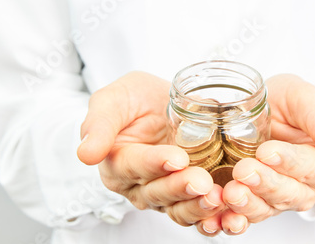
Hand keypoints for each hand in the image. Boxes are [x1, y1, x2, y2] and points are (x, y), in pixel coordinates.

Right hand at [77, 72, 224, 227]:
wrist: (162, 102)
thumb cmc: (134, 99)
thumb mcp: (113, 99)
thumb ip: (99, 123)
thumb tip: (86, 154)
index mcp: (117, 163)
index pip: (133, 166)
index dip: (154, 164)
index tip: (176, 158)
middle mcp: (139, 185)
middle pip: (158, 192)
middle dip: (180, 188)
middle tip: (201, 181)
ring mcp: (166, 192)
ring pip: (178, 208)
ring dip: (197, 206)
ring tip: (216, 197)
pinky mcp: (188, 194)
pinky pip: (198, 211)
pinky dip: (212, 215)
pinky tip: (228, 212)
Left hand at [217, 74, 314, 233]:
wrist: (264, 111)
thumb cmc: (287, 104)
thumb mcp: (303, 98)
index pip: (308, 166)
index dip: (288, 161)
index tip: (267, 152)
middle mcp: (303, 187)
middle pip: (286, 193)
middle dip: (264, 184)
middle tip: (244, 171)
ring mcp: (276, 198)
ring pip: (265, 209)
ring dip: (247, 205)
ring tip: (230, 193)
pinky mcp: (253, 203)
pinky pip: (243, 217)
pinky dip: (230, 220)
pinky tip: (217, 219)